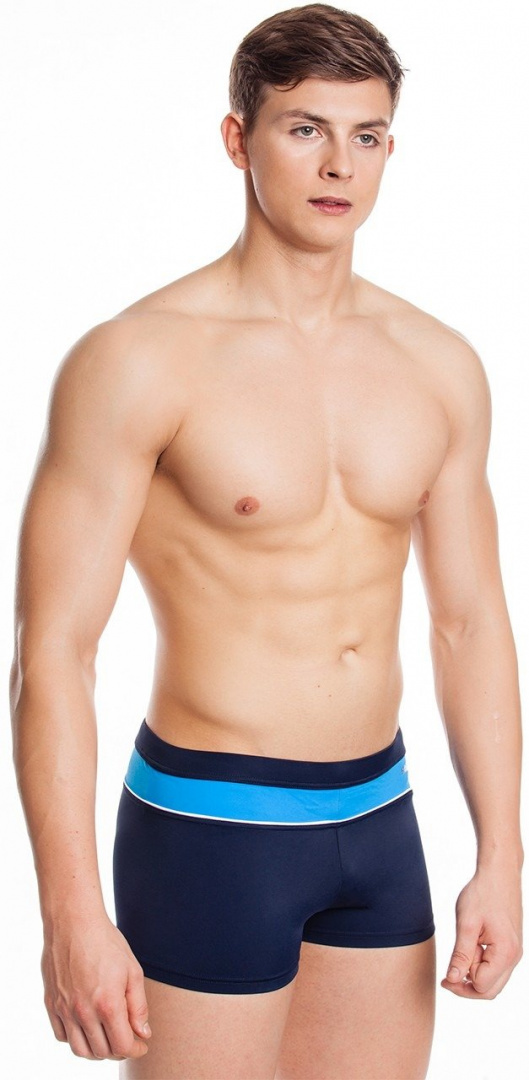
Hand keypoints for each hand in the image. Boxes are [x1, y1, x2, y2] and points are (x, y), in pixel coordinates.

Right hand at [41, 911, 151, 1060]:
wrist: (73, 921)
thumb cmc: (107, 942)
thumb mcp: (132, 971)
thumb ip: (138, 1006)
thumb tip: (143, 1034)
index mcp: (107, 1004)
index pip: (122, 1046)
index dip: (135, 1049)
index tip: (141, 1043)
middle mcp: (83, 1012)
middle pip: (102, 1052)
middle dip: (118, 1049)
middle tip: (127, 1038)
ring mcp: (64, 1009)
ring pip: (80, 1049)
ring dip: (96, 1050)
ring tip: (107, 1036)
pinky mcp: (51, 1003)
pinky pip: (62, 1035)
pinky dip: (76, 1038)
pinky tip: (87, 1025)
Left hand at [441, 866, 522, 998]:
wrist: (499, 873)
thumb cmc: (482, 893)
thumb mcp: (466, 924)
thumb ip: (460, 955)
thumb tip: (453, 980)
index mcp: (505, 953)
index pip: (482, 987)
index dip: (461, 984)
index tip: (445, 975)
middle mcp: (514, 957)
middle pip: (490, 990)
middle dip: (467, 986)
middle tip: (448, 975)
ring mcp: (514, 952)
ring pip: (493, 980)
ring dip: (474, 974)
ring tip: (460, 954)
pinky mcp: (510, 946)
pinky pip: (496, 967)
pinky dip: (480, 965)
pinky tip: (469, 949)